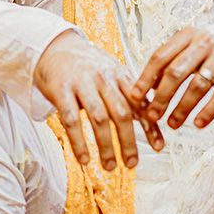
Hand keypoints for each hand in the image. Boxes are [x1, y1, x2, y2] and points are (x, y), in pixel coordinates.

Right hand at [35, 31, 162, 170]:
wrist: (54, 47)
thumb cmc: (88, 65)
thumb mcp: (112, 72)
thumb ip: (129, 92)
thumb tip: (153, 116)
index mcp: (120, 75)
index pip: (139, 103)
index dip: (150, 127)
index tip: (159, 148)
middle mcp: (104, 78)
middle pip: (121, 113)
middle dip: (128, 141)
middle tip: (131, 163)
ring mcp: (82, 83)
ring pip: (99, 119)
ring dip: (106, 146)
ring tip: (110, 166)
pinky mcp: (61, 90)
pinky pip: (71, 120)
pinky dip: (79, 142)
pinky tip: (84, 159)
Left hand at [129, 24, 213, 129]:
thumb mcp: (196, 46)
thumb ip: (175, 62)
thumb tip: (150, 89)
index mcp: (189, 35)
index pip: (161, 56)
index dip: (146, 78)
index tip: (135, 96)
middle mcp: (206, 41)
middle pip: (177, 71)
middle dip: (162, 97)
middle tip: (152, 116)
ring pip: (199, 84)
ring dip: (183, 108)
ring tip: (173, 124)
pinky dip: (210, 110)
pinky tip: (199, 123)